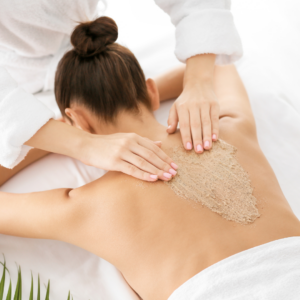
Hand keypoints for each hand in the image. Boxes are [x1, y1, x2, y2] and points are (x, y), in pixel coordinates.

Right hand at [25, 120, 176, 181]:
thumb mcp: (126, 138)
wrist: (87, 145)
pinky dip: (144, 174)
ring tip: (167, 177)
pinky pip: (132, 169)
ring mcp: (122, 151)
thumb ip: (143, 142)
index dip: (165, 157)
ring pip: (144, 162)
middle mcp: (129, 142)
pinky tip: (153, 179)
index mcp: (134, 137)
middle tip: (174, 173)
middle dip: (164, 165)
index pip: (154, 148)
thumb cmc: (107, 144)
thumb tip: (160, 144)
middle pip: (151, 155)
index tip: (174, 165)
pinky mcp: (114, 161)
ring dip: (157, 171)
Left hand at [167, 81, 218, 151]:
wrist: (198, 82)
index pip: (184, 124)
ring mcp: (205, 104)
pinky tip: (215, 138)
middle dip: (197, 139)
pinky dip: (215, 129)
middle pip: (195, 125)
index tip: (188, 148)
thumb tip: (169, 131)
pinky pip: (215, 118)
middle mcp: (194, 105)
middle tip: (198, 151)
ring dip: (207, 136)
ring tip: (207, 147)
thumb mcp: (175, 107)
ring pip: (206, 122)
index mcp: (182, 107)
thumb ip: (172, 119)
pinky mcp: (215, 104)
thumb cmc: (185, 99)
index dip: (186, 136)